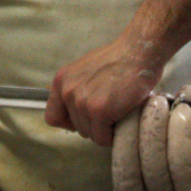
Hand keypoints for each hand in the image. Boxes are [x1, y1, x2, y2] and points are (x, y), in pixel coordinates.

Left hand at [44, 35, 162, 147]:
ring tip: (118, 110)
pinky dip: (114, 135)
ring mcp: (81, 101)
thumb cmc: (119, 59)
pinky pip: (103, 138)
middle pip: (76, 128)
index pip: (52, 117)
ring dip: (106, 128)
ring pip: (91, 134)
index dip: (70, 122)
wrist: (138, 51)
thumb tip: (78, 109)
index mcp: (62, 80)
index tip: (86, 118)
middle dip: (95, 124)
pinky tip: (123, 119)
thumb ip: (77, 87)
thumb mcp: (86, 70)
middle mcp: (67, 91)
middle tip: (112, 109)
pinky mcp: (98, 110)